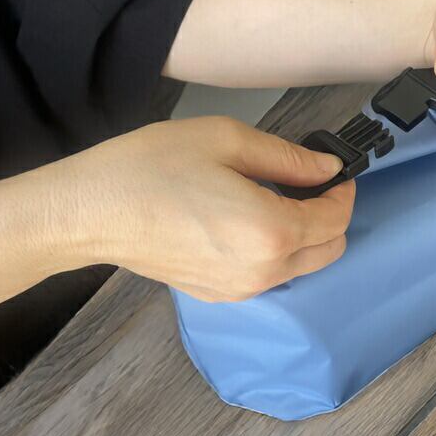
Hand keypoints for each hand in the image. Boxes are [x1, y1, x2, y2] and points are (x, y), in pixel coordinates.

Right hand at [60, 117, 354, 301]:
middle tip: (307, 183)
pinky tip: (244, 222)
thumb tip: (327, 167)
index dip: (343, 191)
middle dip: (330, 217)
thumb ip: (288, 157)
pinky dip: (275, 252)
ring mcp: (239, 290)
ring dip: (304, 236)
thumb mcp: (227, 141)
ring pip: (301, 267)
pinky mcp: (217, 294)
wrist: (92, 211)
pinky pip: (268, 276)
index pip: (336, 218)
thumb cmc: (152, 168)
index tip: (334, 170)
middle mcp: (263, 271)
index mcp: (272, 231)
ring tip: (273, 198)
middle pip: (329, 250)